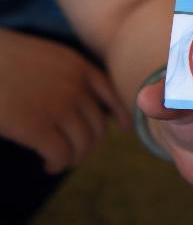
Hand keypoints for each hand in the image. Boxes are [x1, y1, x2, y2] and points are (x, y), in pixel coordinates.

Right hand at [0, 29, 128, 172]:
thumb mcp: (41, 58)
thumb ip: (62, 76)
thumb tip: (77, 106)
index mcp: (77, 65)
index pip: (111, 93)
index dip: (120, 115)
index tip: (124, 130)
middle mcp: (75, 85)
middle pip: (99, 125)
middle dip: (90, 144)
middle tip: (73, 153)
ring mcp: (58, 105)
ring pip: (83, 143)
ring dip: (74, 158)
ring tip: (59, 162)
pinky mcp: (36, 126)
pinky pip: (61, 154)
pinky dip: (58, 164)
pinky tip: (48, 166)